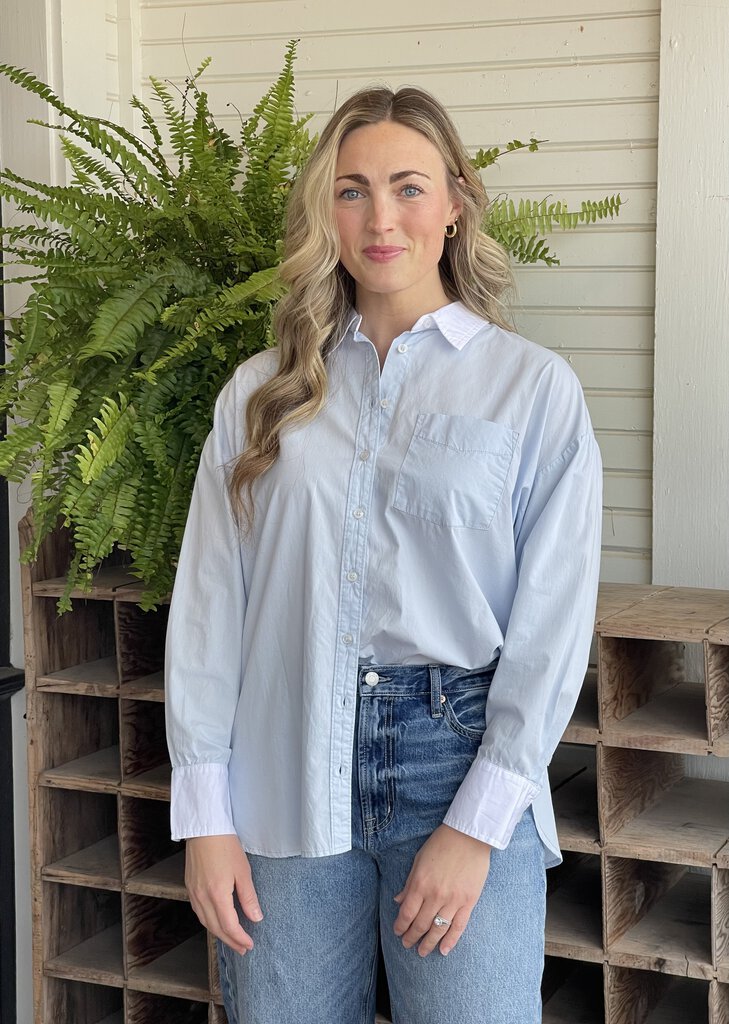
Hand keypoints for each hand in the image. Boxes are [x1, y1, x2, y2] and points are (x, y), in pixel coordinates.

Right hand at [185, 834, 262, 953]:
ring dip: (219, 934)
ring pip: (205, 922)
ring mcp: (193, 893)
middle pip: (216, 928)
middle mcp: (202, 898)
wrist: (204, 829)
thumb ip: (249, 897)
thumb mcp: (243, 871)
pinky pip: (199, 912)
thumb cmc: (225, 846)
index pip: (229, 926)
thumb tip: (256, 918)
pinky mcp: (189, 887)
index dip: (240, 938)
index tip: (249, 945)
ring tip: (232, 939)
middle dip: (230, 941)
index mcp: (217, 895)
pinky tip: (217, 922)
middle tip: (242, 949)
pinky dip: (209, 922)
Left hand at [393, 824, 490, 956]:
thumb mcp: (419, 860)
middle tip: (407, 944)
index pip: (406, 913)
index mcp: (420, 883)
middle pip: (420, 924)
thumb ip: (409, 883)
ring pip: (438, 929)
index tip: (398, 932)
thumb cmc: (441, 844)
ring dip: (428, 943)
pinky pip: (458, 926)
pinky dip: (451, 940)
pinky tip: (444, 950)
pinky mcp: (469, 902)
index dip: (400, 926)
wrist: (469, 835)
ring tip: (422, 952)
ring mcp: (453, 900)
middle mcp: (435, 895)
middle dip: (411, 937)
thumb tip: (398, 900)